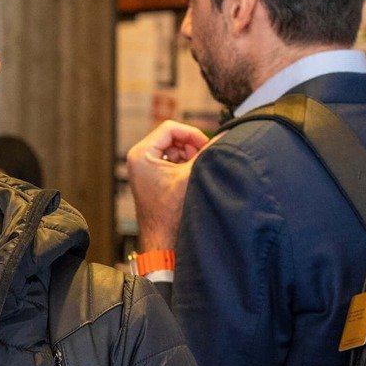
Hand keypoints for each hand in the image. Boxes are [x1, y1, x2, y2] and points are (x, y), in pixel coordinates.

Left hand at [127, 120, 209, 251]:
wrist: (162, 238)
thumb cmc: (170, 212)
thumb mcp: (191, 175)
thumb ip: (207, 152)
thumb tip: (226, 135)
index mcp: (141, 154)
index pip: (170, 127)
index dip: (191, 134)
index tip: (206, 145)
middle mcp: (138, 158)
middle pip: (171, 137)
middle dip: (190, 146)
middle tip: (202, 160)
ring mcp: (143, 167)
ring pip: (173, 148)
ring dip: (188, 156)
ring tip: (195, 171)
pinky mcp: (151, 175)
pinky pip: (170, 160)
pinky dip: (183, 164)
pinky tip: (190, 177)